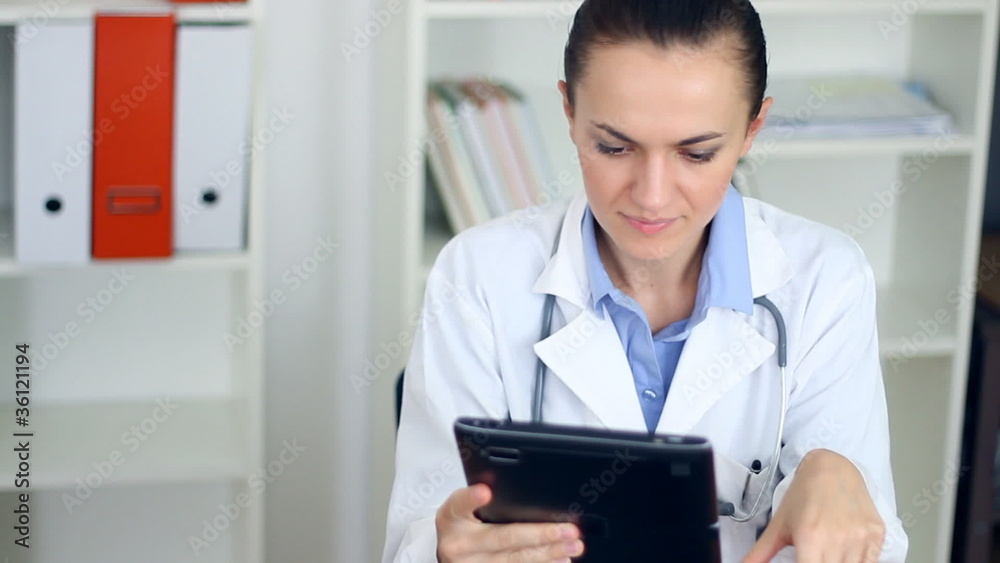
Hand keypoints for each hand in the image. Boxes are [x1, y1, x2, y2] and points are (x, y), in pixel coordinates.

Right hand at [436, 484, 584, 562]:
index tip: (485, 492)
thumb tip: (501, 487)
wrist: (451, 553)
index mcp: (451, 518)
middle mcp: (460, 545)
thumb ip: (478, 497)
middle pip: (504, 538)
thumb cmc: (461, 525)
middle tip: (568, 530)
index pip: (460, 504)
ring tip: (573, 546)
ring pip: (516, 560)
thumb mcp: (461, 507)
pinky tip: (560, 559)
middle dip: (541, 534)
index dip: (472, 498)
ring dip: (549, 553)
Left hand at [743, 449, 884, 562]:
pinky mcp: (877, 536)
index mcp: (810, 537)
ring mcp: (861, 538)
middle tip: (811, 557)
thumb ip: (760, 553)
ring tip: (825, 555)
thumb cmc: (804, 495)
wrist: (833, 468)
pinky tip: (843, 556)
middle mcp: (838, 539)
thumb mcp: (779, 524)